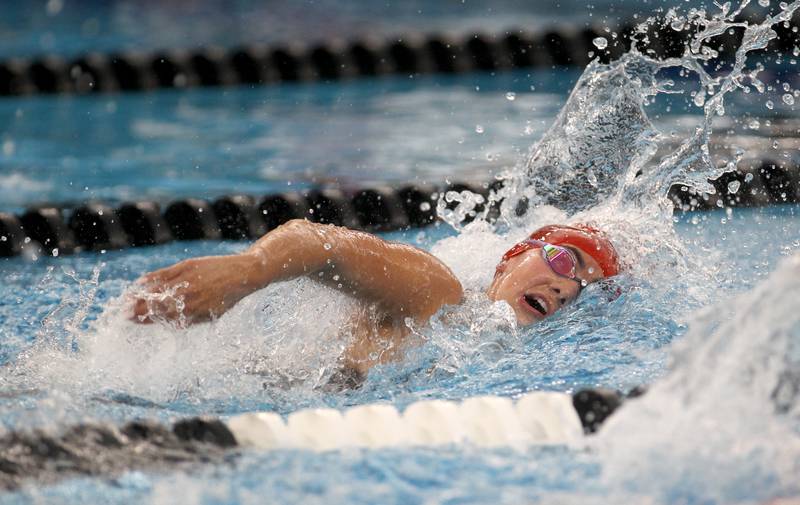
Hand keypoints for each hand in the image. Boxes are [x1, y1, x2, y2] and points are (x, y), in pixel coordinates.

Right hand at [131, 253, 259, 325]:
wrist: (244, 274)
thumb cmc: (228, 297)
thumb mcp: (212, 315)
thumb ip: (191, 319)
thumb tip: (172, 325)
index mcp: (193, 313)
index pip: (163, 318)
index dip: (145, 320)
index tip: (132, 321)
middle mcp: (188, 298)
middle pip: (155, 305)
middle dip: (137, 310)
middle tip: (123, 313)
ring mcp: (186, 281)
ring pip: (156, 290)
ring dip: (139, 295)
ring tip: (127, 299)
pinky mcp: (187, 266)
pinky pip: (163, 274)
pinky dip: (150, 279)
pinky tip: (140, 282)